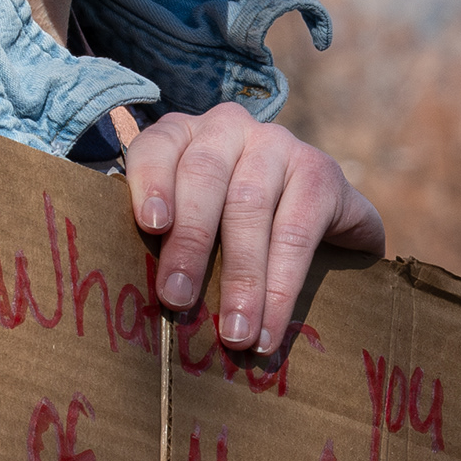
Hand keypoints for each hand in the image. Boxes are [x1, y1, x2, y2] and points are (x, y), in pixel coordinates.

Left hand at [122, 107, 383, 352]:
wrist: (318, 220)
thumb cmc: (229, 229)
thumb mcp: (193, 224)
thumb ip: (164, 241)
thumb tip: (139, 297)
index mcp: (184, 134)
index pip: (157, 146)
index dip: (150, 181)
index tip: (151, 226)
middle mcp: (229, 127)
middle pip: (204, 177)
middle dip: (190, 244)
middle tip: (177, 301)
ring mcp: (278, 143)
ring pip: (250, 207)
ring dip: (240, 277)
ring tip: (232, 332)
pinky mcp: (320, 171)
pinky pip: (297, 233)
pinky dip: (281, 287)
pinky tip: (270, 328)